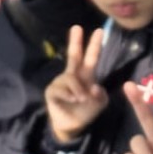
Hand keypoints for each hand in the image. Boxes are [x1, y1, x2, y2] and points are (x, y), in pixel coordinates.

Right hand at [45, 25, 108, 142]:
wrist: (73, 126)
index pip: (91, 57)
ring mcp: (61, 82)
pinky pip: (60, 89)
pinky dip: (69, 94)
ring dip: (78, 89)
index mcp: (86, 76)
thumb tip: (94, 86)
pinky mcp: (52, 91)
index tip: (100, 31)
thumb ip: (101, 95)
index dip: (95, 45)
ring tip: (81, 98)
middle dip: (75, 41)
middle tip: (77, 27)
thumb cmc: (86, 110)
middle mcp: (72, 75)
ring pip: (71, 78)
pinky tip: (72, 99)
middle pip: (73, 55)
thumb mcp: (100, 103)